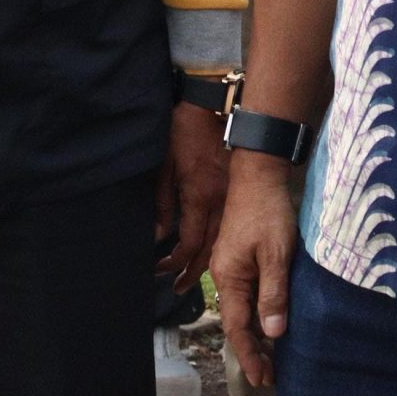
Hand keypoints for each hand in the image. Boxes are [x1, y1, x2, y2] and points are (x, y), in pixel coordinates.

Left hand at [155, 102, 228, 291]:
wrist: (215, 108)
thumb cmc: (185, 133)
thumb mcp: (165, 166)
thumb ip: (162, 203)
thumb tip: (158, 234)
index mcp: (198, 196)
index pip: (188, 243)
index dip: (173, 262)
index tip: (160, 268)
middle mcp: (219, 203)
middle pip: (210, 251)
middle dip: (191, 272)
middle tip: (178, 288)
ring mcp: (233, 198)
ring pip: (224, 243)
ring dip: (208, 264)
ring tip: (192, 278)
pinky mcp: (238, 192)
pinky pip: (231, 228)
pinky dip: (221, 245)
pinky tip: (212, 253)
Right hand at [213, 155, 299, 386]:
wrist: (258, 174)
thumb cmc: (268, 212)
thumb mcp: (277, 254)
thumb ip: (274, 294)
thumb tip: (273, 334)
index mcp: (229, 278)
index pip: (238, 328)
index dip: (251, 355)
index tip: (263, 379)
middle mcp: (224, 275)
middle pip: (236, 323)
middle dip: (252, 351)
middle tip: (270, 377)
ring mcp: (230, 266)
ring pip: (241, 310)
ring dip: (255, 334)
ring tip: (271, 358)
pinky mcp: (240, 258)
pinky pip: (246, 295)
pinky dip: (256, 314)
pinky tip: (268, 322)